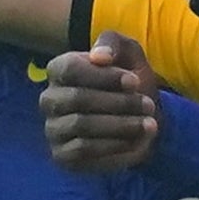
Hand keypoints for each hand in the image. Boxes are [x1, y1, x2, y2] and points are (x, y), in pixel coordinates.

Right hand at [40, 32, 160, 171]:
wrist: (140, 118)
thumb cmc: (129, 83)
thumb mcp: (128, 54)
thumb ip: (113, 44)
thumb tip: (99, 57)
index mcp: (58, 70)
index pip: (71, 69)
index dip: (104, 75)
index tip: (135, 81)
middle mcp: (49, 99)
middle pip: (77, 99)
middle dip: (119, 102)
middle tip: (148, 105)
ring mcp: (53, 129)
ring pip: (82, 126)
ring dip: (121, 125)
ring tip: (149, 124)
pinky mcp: (62, 155)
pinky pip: (84, 151)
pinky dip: (114, 146)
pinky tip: (136, 141)